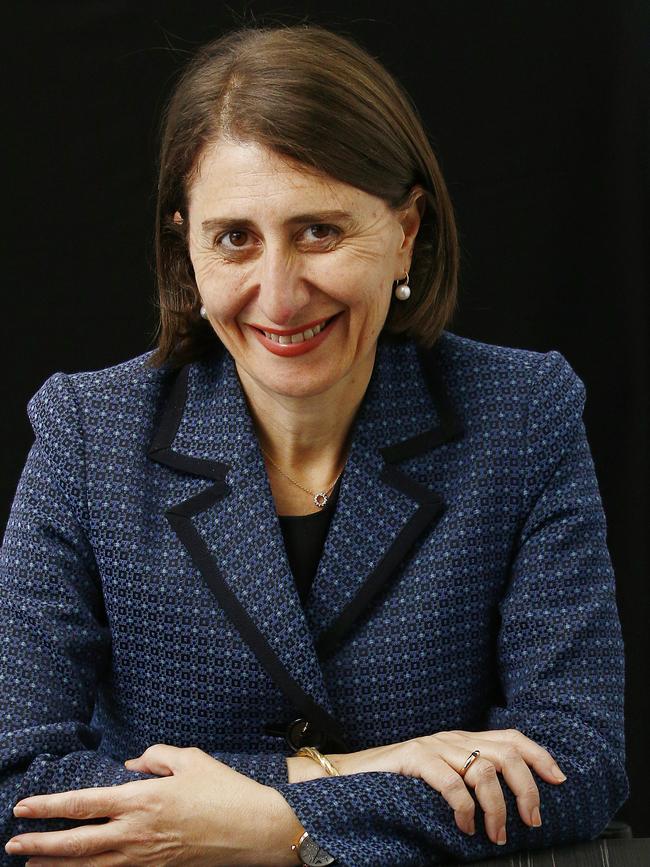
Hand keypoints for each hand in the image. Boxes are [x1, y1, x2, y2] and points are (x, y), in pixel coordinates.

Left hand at [5, 745, 281, 865]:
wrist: (255, 830)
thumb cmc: (225, 791)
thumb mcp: (191, 760)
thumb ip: (155, 757)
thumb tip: (130, 764)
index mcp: (143, 799)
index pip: (84, 804)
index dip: (50, 807)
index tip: (24, 808)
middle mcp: (137, 832)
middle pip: (77, 843)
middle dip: (40, 844)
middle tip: (12, 845)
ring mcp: (145, 858)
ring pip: (89, 866)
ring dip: (57, 866)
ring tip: (30, 865)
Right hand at [327, 728, 566, 845]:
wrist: (349, 777)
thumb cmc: (398, 785)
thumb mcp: (441, 779)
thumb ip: (467, 781)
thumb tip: (507, 808)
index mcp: (462, 741)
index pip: (511, 737)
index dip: (539, 755)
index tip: (560, 780)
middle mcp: (452, 738)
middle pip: (506, 752)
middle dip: (527, 788)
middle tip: (530, 821)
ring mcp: (433, 746)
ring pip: (484, 768)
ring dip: (497, 807)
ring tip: (495, 834)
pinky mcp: (414, 758)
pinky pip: (452, 781)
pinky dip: (465, 808)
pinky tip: (465, 827)